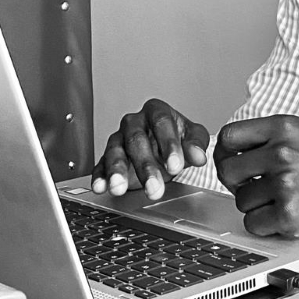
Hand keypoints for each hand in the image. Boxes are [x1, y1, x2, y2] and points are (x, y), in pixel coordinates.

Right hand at [91, 98, 209, 199]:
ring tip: (120, 188)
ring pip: (115, 151)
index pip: (161, 122)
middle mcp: (134, 122)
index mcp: (156, 111)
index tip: (176, 165)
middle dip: (145, 165)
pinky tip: (101, 187)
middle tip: (154, 187)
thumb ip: (196, 144)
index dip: (168, 144)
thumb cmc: (179, 139)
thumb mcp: (193, 138)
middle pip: (136, 139)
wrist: (167, 151)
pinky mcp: (107, 157)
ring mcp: (119, 138)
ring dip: (117, 171)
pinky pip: (100, 165)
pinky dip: (99, 177)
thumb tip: (198, 155)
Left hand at [214, 115, 298, 237]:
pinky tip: (281, 214)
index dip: (224, 151)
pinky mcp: (289, 215)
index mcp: (284, 127)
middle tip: (251, 184)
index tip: (230, 160)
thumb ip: (273, 133)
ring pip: (240, 199)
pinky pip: (254, 223)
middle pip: (228, 170)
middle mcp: (282, 153)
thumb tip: (235, 145)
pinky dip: (263, 223)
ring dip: (254, 203)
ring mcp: (285, 185)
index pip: (229, 136)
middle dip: (236, 180)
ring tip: (277, 198)